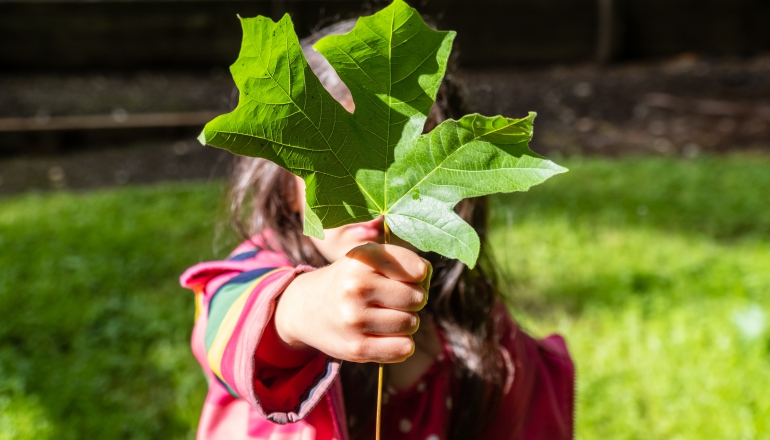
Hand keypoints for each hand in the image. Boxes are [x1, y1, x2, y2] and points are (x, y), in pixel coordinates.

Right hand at [275, 243, 430, 362]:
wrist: (305, 308)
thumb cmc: (350, 280)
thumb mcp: (368, 258)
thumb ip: (403, 261)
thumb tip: (426, 276)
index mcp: (362, 258)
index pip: (418, 270)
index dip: (418, 275)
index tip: (405, 277)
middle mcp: (356, 286)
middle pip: (418, 298)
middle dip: (413, 299)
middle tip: (393, 299)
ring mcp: (355, 318)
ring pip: (412, 323)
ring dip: (406, 322)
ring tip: (385, 316)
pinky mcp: (356, 347)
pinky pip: (404, 348)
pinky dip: (402, 344)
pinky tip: (385, 335)